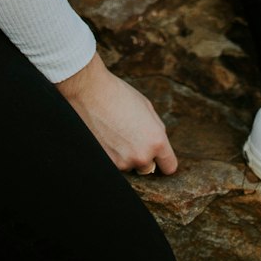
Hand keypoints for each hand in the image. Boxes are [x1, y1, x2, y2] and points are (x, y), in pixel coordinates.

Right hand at [55, 51, 177, 175]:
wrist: (90, 93)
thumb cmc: (119, 95)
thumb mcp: (147, 108)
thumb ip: (156, 129)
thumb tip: (158, 144)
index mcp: (156, 141)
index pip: (169, 166)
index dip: (164, 160)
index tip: (159, 156)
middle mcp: (141, 156)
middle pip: (149, 167)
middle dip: (143, 156)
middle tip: (132, 137)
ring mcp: (123, 162)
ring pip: (130, 165)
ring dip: (126, 155)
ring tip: (117, 132)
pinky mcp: (107, 163)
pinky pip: (116, 164)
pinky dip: (113, 154)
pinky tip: (108, 136)